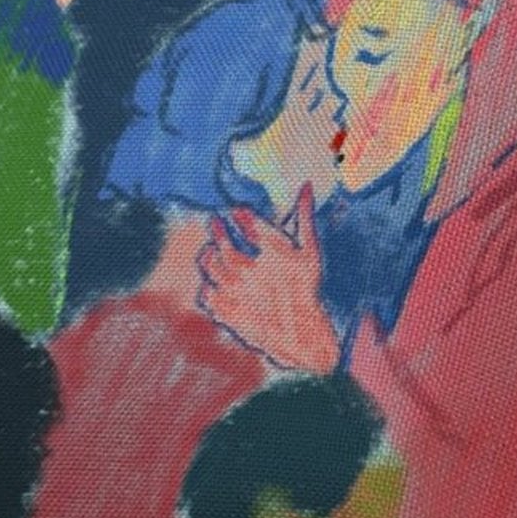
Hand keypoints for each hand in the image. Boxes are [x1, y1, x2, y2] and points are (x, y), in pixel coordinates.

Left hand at [197, 185, 338, 373]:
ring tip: (212, 250)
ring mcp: (237, 293)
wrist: (299, 333)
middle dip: (217, 230)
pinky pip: (207, 293)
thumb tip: (306, 184)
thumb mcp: (309, 250)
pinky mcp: (227, 311)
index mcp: (273, 254)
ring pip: (210, 266)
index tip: (236, 212)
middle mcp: (252, 272)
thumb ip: (305, 216)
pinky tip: (215, 280)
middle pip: (223, 245)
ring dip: (209, 254)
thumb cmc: (305, 288)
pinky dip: (208, 284)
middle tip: (216, 222)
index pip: (248, 222)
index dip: (239, 214)